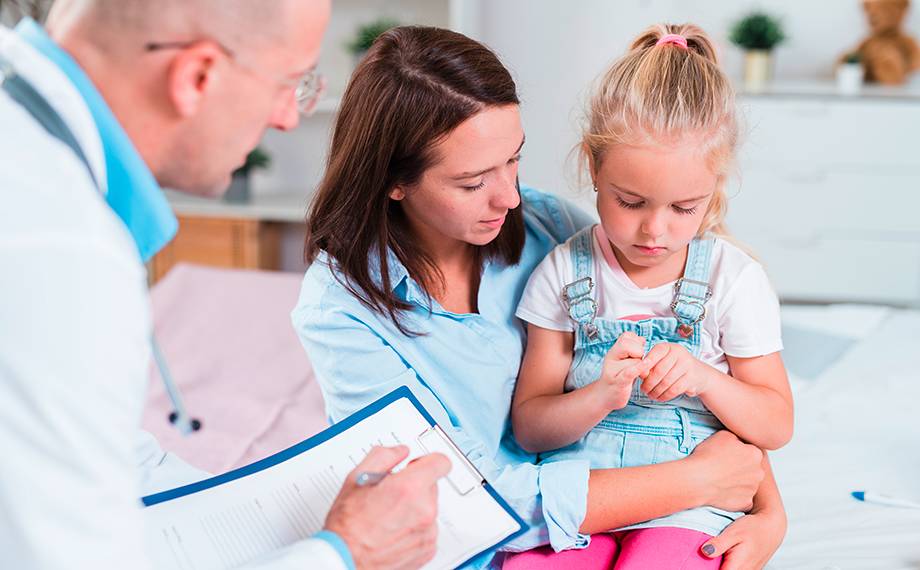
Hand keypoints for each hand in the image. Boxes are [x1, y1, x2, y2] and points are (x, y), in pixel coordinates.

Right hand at [324, 446, 451, 569]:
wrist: (345, 558)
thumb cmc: (348, 524)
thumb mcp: (358, 478)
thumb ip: (383, 456)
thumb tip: (399, 452)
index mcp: (410, 487)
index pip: (441, 462)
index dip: (428, 461)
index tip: (417, 466)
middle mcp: (425, 510)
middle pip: (432, 486)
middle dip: (415, 486)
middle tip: (392, 495)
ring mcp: (428, 532)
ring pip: (429, 509)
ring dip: (415, 509)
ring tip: (390, 517)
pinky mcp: (428, 549)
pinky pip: (428, 530)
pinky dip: (415, 529)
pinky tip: (394, 531)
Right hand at [597, 332, 649, 409]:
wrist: (603, 397)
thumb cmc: (618, 378)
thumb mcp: (624, 361)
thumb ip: (632, 349)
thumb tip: (642, 339)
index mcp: (614, 351)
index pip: (626, 336)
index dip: (637, 341)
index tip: (638, 352)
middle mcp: (611, 359)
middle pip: (625, 344)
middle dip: (639, 351)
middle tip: (640, 362)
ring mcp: (612, 371)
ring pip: (632, 360)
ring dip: (642, 366)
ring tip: (641, 374)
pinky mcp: (618, 384)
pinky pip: (628, 373)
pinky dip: (638, 370)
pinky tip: (643, 371)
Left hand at [639, 342, 712, 401]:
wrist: (700, 374)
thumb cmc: (675, 367)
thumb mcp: (665, 360)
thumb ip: (653, 364)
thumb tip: (639, 373)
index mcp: (670, 347)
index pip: (657, 351)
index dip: (647, 361)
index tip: (639, 370)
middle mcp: (680, 354)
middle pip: (660, 370)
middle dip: (649, 382)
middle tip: (644, 389)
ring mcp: (687, 365)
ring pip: (666, 382)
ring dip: (656, 391)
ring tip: (651, 395)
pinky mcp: (692, 378)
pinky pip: (674, 390)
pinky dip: (665, 396)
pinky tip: (660, 397)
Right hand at [685, 430, 763, 512]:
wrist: (698, 479)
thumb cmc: (708, 456)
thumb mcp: (724, 434)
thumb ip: (737, 437)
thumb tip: (740, 441)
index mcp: (756, 454)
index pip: (750, 451)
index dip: (737, 452)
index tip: (726, 454)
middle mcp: (759, 472)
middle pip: (751, 468)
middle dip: (741, 468)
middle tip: (724, 467)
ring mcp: (753, 489)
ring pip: (748, 484)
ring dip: (738, 482)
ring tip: (721, 479)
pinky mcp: (746, 503)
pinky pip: (743, 499)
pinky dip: (735, 496)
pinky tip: (722, 491)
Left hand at [700, 497, 786, 569]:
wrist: (772, 527)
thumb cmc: (753, 528)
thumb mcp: (733, 532)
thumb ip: (719, 544)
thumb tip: (704, 552)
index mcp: (737, 567)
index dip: (705, 569)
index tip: (696, 563)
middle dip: (711, 567)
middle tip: (700, 558)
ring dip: (717, 566)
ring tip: (709, 558)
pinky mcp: (748, 569)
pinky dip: (725, 565)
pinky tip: (718, 558)